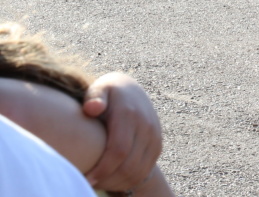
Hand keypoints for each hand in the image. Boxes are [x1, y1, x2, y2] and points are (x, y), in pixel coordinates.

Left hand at [82, 72, 162, 190]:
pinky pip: (145, 170)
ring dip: (118, 183)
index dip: (103, 169)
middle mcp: (146, 126)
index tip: (87, 179)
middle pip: (129, 165)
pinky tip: (112, 180)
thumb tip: (93, 108)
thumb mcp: (100, 88)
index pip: (119, 150)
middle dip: (108, 180)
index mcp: (129, 114)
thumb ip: (94, 97)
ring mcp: (154, 136)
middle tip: (89, 183)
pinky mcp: (157, 145)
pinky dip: (129, 180)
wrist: (131, 90)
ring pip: (138, 171)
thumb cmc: (108, 93)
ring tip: (99, 182)